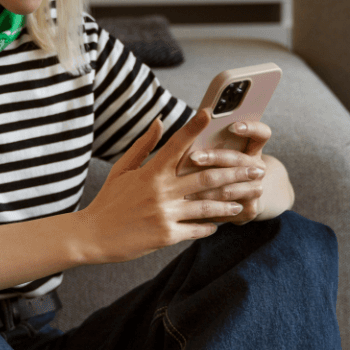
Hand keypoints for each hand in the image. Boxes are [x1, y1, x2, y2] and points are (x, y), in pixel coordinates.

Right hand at [76, 109, 259, 264]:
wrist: (93, 236)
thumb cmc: (108, 201)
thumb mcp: (123, 169)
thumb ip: (144, 146)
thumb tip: (159, 121)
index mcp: (151, 172)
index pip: (177, 144)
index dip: (194, 127)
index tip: (210, 113)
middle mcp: (161, 191)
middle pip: (207, 177)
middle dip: (236, 172)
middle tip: (257, 168)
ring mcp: (166, 214)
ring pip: (209, 205)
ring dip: (232, 201)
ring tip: (248, 197)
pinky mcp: (167, 236)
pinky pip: (197, 229)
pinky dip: (211, 225)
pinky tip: (222, 222)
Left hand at [183, 117, 271, 224]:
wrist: (242, 199)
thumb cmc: (222, 168)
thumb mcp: (222, 152)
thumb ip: (213, 140)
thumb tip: (193, 126)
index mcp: (253, 149)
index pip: (262, 133)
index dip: (251, 128)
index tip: (232, 126)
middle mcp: (258, 168)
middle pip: (239, 160)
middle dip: (214, 157)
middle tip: (193, 157)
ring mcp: (257, 189)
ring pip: (230, 188)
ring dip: (206, 188)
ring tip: (185, 186)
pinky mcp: (251, 210)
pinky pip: (226, 209)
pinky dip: (207, 207)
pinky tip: (191, 207)